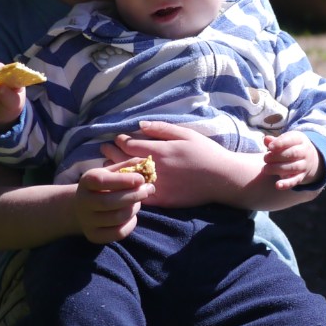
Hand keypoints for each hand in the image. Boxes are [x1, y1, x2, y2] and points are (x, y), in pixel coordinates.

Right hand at [72, 165, 152, 243]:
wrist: (81, 208)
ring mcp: (87, 221)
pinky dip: (130, 224)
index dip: (123, 180)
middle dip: (133, 196)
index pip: (101, 181)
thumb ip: (127, 166)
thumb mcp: (109, 172)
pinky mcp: (94, 236)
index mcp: (86, 181)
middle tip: (148, 190)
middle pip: (108, 202)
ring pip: (116, 218)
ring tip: (138, 201)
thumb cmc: (102, 186)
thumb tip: (145, 161)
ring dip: (134, 208)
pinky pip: (118, 233)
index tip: (141, 179)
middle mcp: (83, 201)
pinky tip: (132, 215)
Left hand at [100, 120, 238, 207]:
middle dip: (112, 153)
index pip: (130, 145)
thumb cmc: (206, 152)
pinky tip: (123, 186)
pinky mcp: (162, 200)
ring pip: (128, 179)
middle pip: (125, 161)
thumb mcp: (187, 134)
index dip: (120, 140)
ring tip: (108, 167)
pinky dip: (128, 190)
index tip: (116, 138)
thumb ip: (162, 129)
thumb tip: (140, 125)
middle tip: (104, 149)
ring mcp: (157, 186)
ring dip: (116, 172)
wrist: (222, 178)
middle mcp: (155, 169)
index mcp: (161, 150)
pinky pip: (138, 196)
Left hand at [262, 131, 322, 190]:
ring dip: (278, 168)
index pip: (292, 140)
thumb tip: (266, 139)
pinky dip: (287, 184)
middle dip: (277, 156)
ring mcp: (304, 165)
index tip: (269, 147)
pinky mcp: (301, 177)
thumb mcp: (285, 140)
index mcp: (300, 139)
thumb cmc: (290, 146)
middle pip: (293, 154)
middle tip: (265, 158)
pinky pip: (295, 181)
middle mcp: (305, 152)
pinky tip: (277, 185)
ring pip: (293, 167)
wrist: (308, 157)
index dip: (280, 143)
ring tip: (265, 169)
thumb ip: (275, 141)